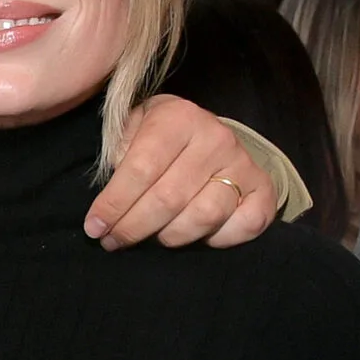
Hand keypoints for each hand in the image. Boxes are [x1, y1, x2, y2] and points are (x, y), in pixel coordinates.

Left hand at [84, 95, 281, 250]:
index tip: (95, 228)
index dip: (115, 204)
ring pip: (203, 217)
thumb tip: (110, 188)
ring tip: (152, 237)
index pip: (141, 169)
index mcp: (179, 118)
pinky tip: (198, 236)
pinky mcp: (264, 189)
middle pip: (168, 199)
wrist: (205, 134)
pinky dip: (220, 239)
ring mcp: (244, 164)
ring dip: (170, 236)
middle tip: (113, 241)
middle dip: (133, 228)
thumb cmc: (159, 137)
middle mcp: (215, 138)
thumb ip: (117, 151)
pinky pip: (245, 225)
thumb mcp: (132, 128)